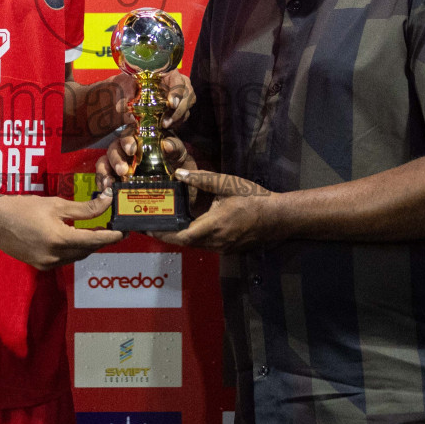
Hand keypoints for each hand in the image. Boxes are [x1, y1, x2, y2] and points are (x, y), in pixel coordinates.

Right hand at [0, 191, 122, 269]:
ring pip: (77, 256)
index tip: (126, 231)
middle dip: (101, 239)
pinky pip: (65, 259)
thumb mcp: (55, 204)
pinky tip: (74, 237)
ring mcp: (47, 264)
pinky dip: (73, 249)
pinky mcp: (40, 266)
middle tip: (112, 226)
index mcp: (60, 239)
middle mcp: (55, 257)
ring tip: (95, 230)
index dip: (113, 236)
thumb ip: (84, 208)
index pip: (95, 240)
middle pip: (88, 250)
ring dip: (87, 245)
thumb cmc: (22, 208)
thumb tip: (106, 202)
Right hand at [96, 132, 190, 190]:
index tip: (131, 150)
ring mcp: (118, 161)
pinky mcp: (113, 175)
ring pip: (104, 161)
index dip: (127, 140)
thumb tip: (166, 146)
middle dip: (116, 159)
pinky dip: (102, 181)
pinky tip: (106, 189)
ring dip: (105, 171)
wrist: (177, 180)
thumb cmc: (175, 160)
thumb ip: (174, 146)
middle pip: (114, 147)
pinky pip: (103, 176)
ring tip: (110, 183)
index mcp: (140, 136)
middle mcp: (125, 147)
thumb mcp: (179, 152)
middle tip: (122, 170)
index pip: (129, 132)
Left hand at [99, 71, 193, 129]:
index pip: (179, 81)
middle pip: (188, 95)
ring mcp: (182, 95)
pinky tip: (166, 126)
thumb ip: (126, 93)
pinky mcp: (181, 106)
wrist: (137, 88)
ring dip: (177, 118)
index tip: (171, 104)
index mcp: (169, 72)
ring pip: (187, 107)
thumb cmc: (136, 81)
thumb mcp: (130, 83)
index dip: (177, 92)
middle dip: (179, 111)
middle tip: (166, 123)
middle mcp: (180, 82)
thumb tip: (120, 107)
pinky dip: (176, 121)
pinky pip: (183, 115)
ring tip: (164, 126)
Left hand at [154, 169, 278, 252]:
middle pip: (183, 242)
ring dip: (178, 235)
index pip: (182, 236)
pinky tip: (186, 224)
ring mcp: (221, 248)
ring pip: (193, 244)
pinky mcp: (226, 249)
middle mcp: (215, 241)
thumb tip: (178, 174)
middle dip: (166, 234)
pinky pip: (203, 244)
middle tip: (150, 224)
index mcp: (214, 226)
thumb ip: (202, 179)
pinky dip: (191, 236)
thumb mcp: (227, 184)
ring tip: (163, 223)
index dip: (163, 234)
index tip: (148, 228)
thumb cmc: (253, 198)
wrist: (276, 217)